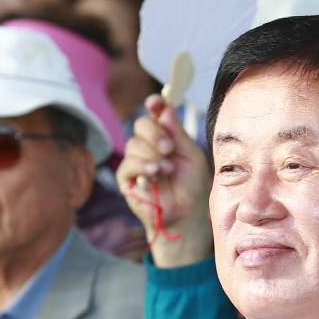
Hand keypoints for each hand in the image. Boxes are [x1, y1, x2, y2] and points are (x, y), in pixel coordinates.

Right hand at [116, 93, 212, 267]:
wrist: (187, 215)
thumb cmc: (192, 186)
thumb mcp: (190, 155)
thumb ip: (177, 132)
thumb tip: (164, 107)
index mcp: (166, 136)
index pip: (155, 114)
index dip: (154, 105)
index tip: (155, 102)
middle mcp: (149, 146)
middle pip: (141, 124)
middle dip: (155, 133)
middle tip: (169, 148)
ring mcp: (137, 162)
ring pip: (133, 144)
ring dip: (152, 154)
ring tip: (167, 169)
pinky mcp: (127, 180)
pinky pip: (127, 165)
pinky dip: (142, 166)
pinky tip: (155, 173)